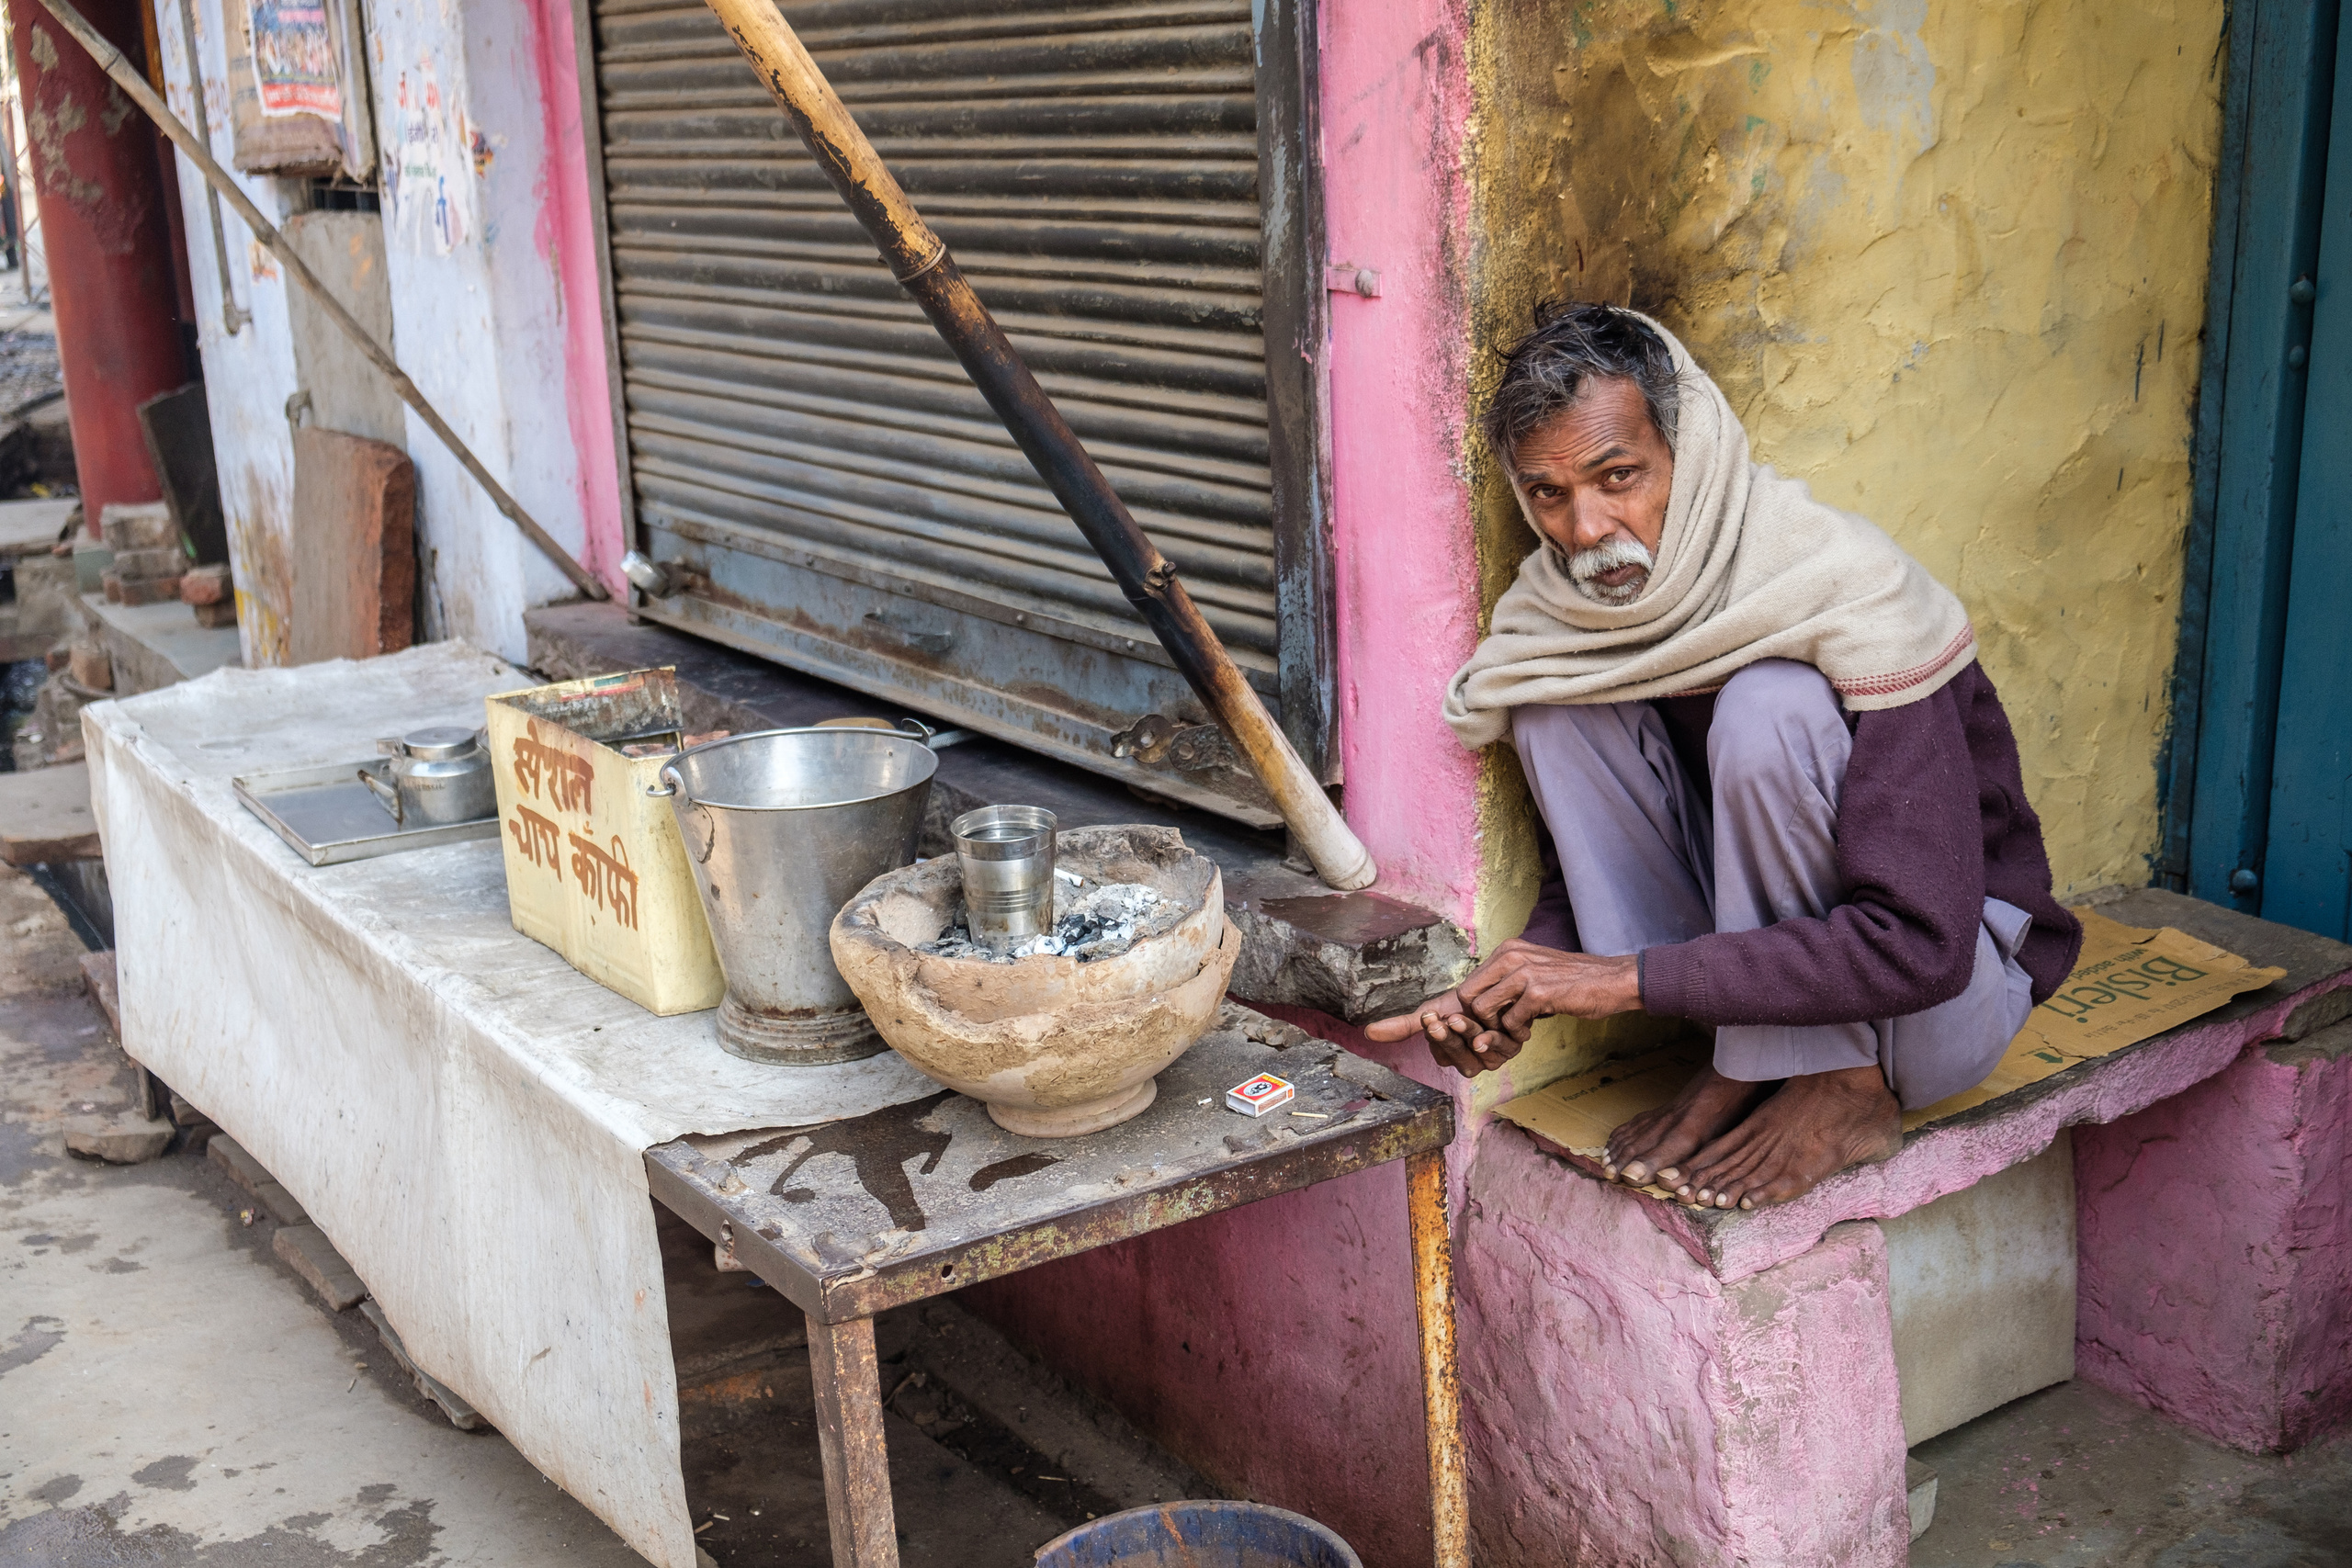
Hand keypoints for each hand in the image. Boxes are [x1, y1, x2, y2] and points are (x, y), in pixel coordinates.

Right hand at [1365, 989, 1523, 1076]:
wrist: (1493, 987)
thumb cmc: (1459, 1004)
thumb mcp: (1430, 1013)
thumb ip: (1403, 1026)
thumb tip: (1367, 1033)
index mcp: (1452, 1057)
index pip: (1442, 1054)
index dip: (1436, 1039)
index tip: (1428, 1019)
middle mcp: (1474, 1062)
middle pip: (1460, 1056)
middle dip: (1448, 1039)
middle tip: (1437, 1020)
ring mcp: (1495, 1055)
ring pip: (1480, 1050)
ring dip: (1469, 1034)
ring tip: (1458, 1016)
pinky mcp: (1515, 1045)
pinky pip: (1504, 1046)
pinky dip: (1495, 1037)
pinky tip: (1488, 1027)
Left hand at [1455, 940, 1641, 1039]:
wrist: (1611, 980)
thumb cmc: (1572, 980)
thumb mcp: (1534, 969)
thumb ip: (1507, 979)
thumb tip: (1481, 1001)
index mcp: (1507, 949)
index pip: (1468, 982)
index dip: (1475, 1007)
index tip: (1492, 1018)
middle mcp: (1511, 956)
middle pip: (1467, 995)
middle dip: (1479, 1018)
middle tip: (1499, 1028)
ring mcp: (1523, 973)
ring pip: (1483, 1009)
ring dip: (1497, 1028)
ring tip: (1516, 1030)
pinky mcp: (1538, 993)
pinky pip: (1509, 1022)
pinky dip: (1517, 1033)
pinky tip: (1530, 1032)